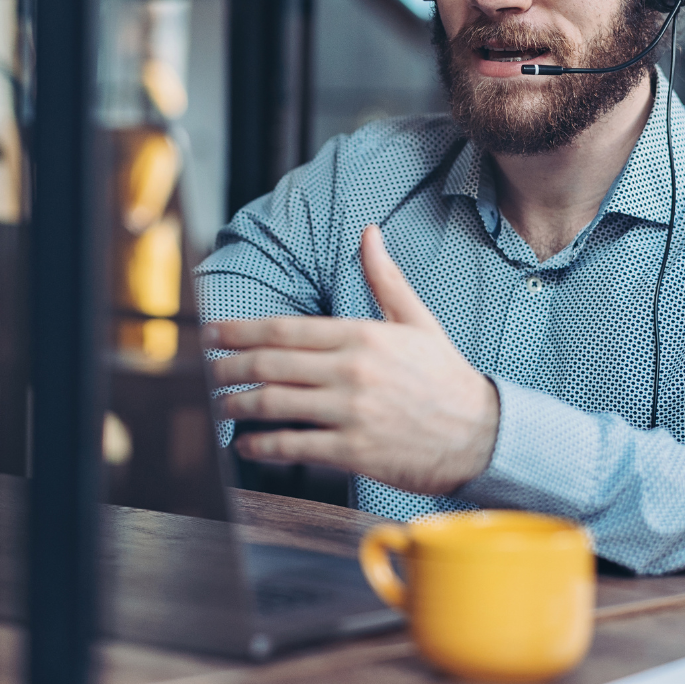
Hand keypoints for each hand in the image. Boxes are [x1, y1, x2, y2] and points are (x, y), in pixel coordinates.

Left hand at [204, 224, 499, 495]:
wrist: (480, 434)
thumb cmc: (444, 376)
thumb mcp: (417, 320)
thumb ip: (385, 278)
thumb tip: (370, 232)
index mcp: (361, 335)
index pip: (285, 328)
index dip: (241, 329)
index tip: (213, 332)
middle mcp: (351, 371)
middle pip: (270, 363)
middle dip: (228, 366)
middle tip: (204, 370)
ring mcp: (350, 412)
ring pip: (276, 404)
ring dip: (238, 405)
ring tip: (220, 405)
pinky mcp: (354, 450)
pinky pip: (295, 446)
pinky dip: (264, 446)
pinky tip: (248, 445)